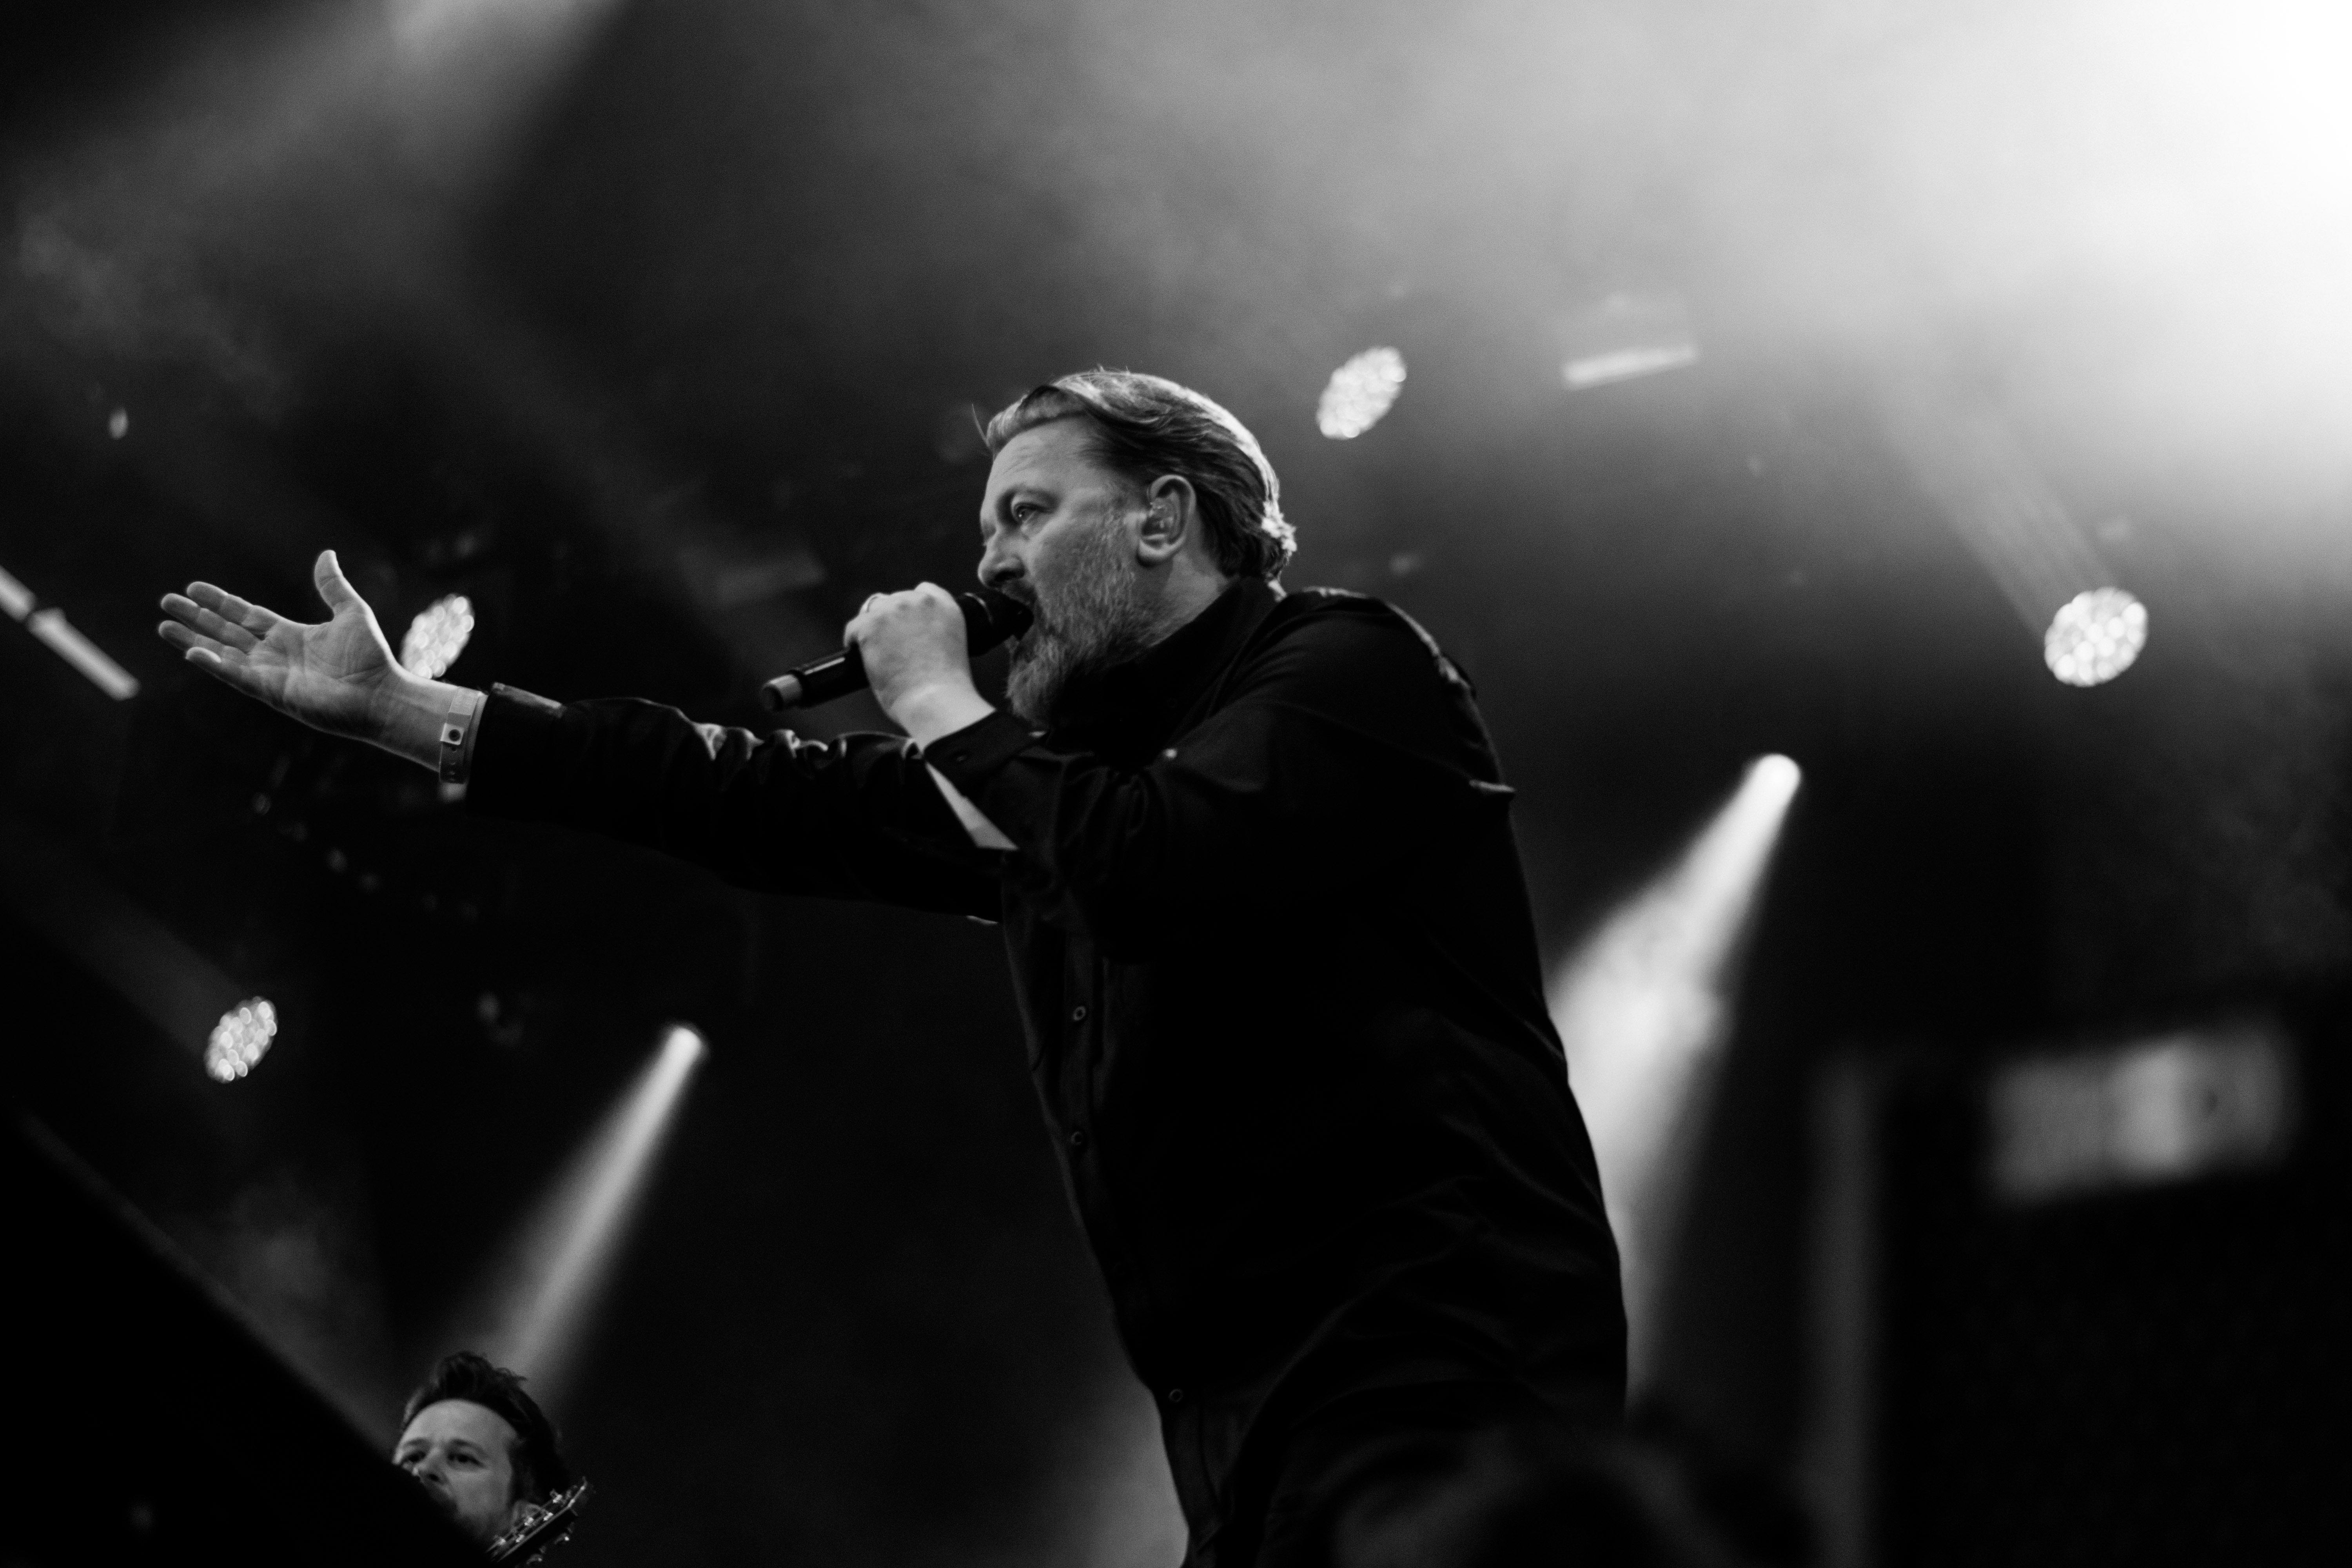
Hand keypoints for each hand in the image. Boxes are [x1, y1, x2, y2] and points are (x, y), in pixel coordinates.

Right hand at [157, 550, 455, 766]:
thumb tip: (326, 554)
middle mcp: (274, 654)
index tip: (193, 588)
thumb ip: (332, 586)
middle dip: (196, 618)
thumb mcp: (352, 612)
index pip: (245, 615)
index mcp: (290, 635)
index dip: (219, 602)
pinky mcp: (273, 692)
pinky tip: (192, 653)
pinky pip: (237, 677)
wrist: (383, 694)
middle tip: (166, 603)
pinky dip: (215, 666)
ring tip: (163, 627)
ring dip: (193, 641)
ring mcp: (270, 674)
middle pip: (225, 632)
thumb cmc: (372, 658)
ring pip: (222, 654)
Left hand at [848, 583, 993, 745]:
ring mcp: (894, 610)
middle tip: (890, 645)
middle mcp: (920, 601)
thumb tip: (912, 642)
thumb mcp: (950, 648)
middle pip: (895, 600)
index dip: (912, 610)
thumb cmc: (946, 687)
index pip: (923, 591)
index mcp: (945, 606)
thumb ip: (934, 634)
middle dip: (892, 620)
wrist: (936, 699)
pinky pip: (854, 628)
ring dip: (873, 628)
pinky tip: (859, 655)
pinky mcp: (871, 625)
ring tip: (875, 651)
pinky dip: (854, 641)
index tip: (908, 626)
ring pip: (873, 611)